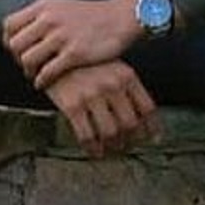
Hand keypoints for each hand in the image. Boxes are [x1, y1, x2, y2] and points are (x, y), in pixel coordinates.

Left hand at [3, 0, 141, 88]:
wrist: (121, 18)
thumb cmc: (91, 16)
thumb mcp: (62, 7)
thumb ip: (42, 16)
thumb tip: (23, 31)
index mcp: (44, 7)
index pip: (9, 24)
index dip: (8, 40)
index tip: (16, 50)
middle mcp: (49, 20)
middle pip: (15, 44)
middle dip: (17, 58)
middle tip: (25, 65)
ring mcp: (61, 37)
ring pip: (27, 60)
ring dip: (28, 72)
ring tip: (34, 75)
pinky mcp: (74, 53)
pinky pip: (46, 72)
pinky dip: (41, 81)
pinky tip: (43, 83)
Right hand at [43, 60, 160, 157]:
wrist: (52, 53)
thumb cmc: (84, 62)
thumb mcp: (111, 66)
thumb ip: (127, 87)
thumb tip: (144, 118)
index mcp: (126, 75)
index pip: (147, 108)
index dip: (151, 128)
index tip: (152, 138)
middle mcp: (113, 85)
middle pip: (131, 124)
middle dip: (130, 140)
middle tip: (127, 146)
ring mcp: (93, 95)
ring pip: (111, 133)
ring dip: (112, 147)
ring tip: (110, 149)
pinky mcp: (72, 105)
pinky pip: (87, 136)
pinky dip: (92, 148)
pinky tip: (93, 150)